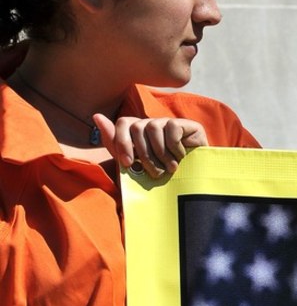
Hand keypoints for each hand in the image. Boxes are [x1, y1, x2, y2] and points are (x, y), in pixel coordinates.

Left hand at [93, 113, 208, 178]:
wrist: (191, 190)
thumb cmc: (160, 181)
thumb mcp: (132, 165)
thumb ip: (114, 142)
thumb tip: (96, 115)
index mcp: (138, 132)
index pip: (123, 123)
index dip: (122, 142)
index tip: (127, 164)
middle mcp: (153, 125)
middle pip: (136, 126)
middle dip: (143, 154)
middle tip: (154, 173)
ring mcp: (170, 124)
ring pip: (153, 127)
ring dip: (159, 153)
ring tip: (169, 169)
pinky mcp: (189, 126)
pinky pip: (172, 128)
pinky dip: (174, 147)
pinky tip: (181, 158)